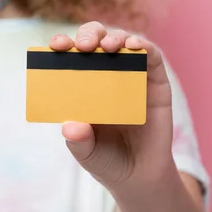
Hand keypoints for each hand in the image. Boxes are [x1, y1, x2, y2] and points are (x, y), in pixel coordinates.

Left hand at [50, 21, 176, 194]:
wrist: (139, 176)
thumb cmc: (106, 159)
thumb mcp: (86, 152)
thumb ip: (77, 140)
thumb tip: (70, 126)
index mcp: (80, 84)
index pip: (69, 55)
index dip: (62, 44)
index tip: (55, 45)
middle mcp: (105, 73)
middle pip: (96, 40)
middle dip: (89, 35)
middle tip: (84, 46)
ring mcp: (131, 75)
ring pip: (122, 42)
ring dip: (115, 37)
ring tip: (108, 47)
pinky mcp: (155, 81)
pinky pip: (151, 57)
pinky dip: (144, 46)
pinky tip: (135, 47)